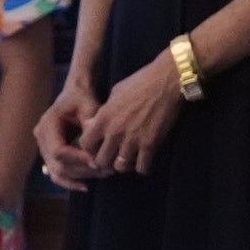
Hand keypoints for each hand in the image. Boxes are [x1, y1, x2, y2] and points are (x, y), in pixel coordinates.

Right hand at [36, 83, 105, 188]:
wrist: (74, 95)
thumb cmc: (81, 98)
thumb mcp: (88, 104)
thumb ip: (90, 119)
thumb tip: (93, 135)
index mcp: (47, 125)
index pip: (58, 151)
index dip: (77, 158)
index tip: (97, 160)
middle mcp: (41, 139)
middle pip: (58, 165)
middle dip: (82, 170)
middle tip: (106, 169)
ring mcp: (44, 149)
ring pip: (58, 172)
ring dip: (81, 176)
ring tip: (103, 173)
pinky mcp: (50, 156)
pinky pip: (57, 174)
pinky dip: (70, 182)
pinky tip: (85, 186)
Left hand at [75, 54, 184, 175]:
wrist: (165, 81)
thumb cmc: (139, 82)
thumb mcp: (114, 94)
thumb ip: (104, 113)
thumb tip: (97, 124)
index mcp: (103, 118)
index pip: (85, 144)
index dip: (90, 148)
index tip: (98, 147)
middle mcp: (114, 132)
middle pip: (101, 160)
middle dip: (106, 161)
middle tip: (113, 157)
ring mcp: (132, 140)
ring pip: (120, 167)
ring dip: (124, 165)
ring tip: (129, 159)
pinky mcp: (150, 145)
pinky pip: (142, 168)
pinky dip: (143, 167)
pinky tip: (145, 160)